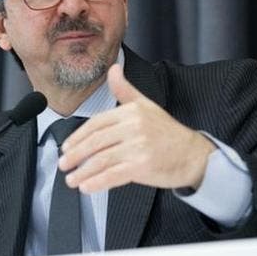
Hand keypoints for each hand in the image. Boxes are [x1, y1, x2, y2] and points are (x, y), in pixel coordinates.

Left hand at [59, 64, 215, 192]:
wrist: (193, 155)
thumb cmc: (167, 132)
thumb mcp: (146, 105)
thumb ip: (125, 89)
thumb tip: (113, 69)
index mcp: (131, 112)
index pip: (96, 123)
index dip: (78, 136)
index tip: (66, 147)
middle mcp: (133, 127)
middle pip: (95, 142)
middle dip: (76, 155)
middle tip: (63, 164)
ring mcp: (138, 147)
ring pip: (102, 160)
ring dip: (83, 172)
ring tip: (71, 180)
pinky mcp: (142, 166)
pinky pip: (113, 175)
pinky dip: (97, 182)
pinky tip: (86, 186)